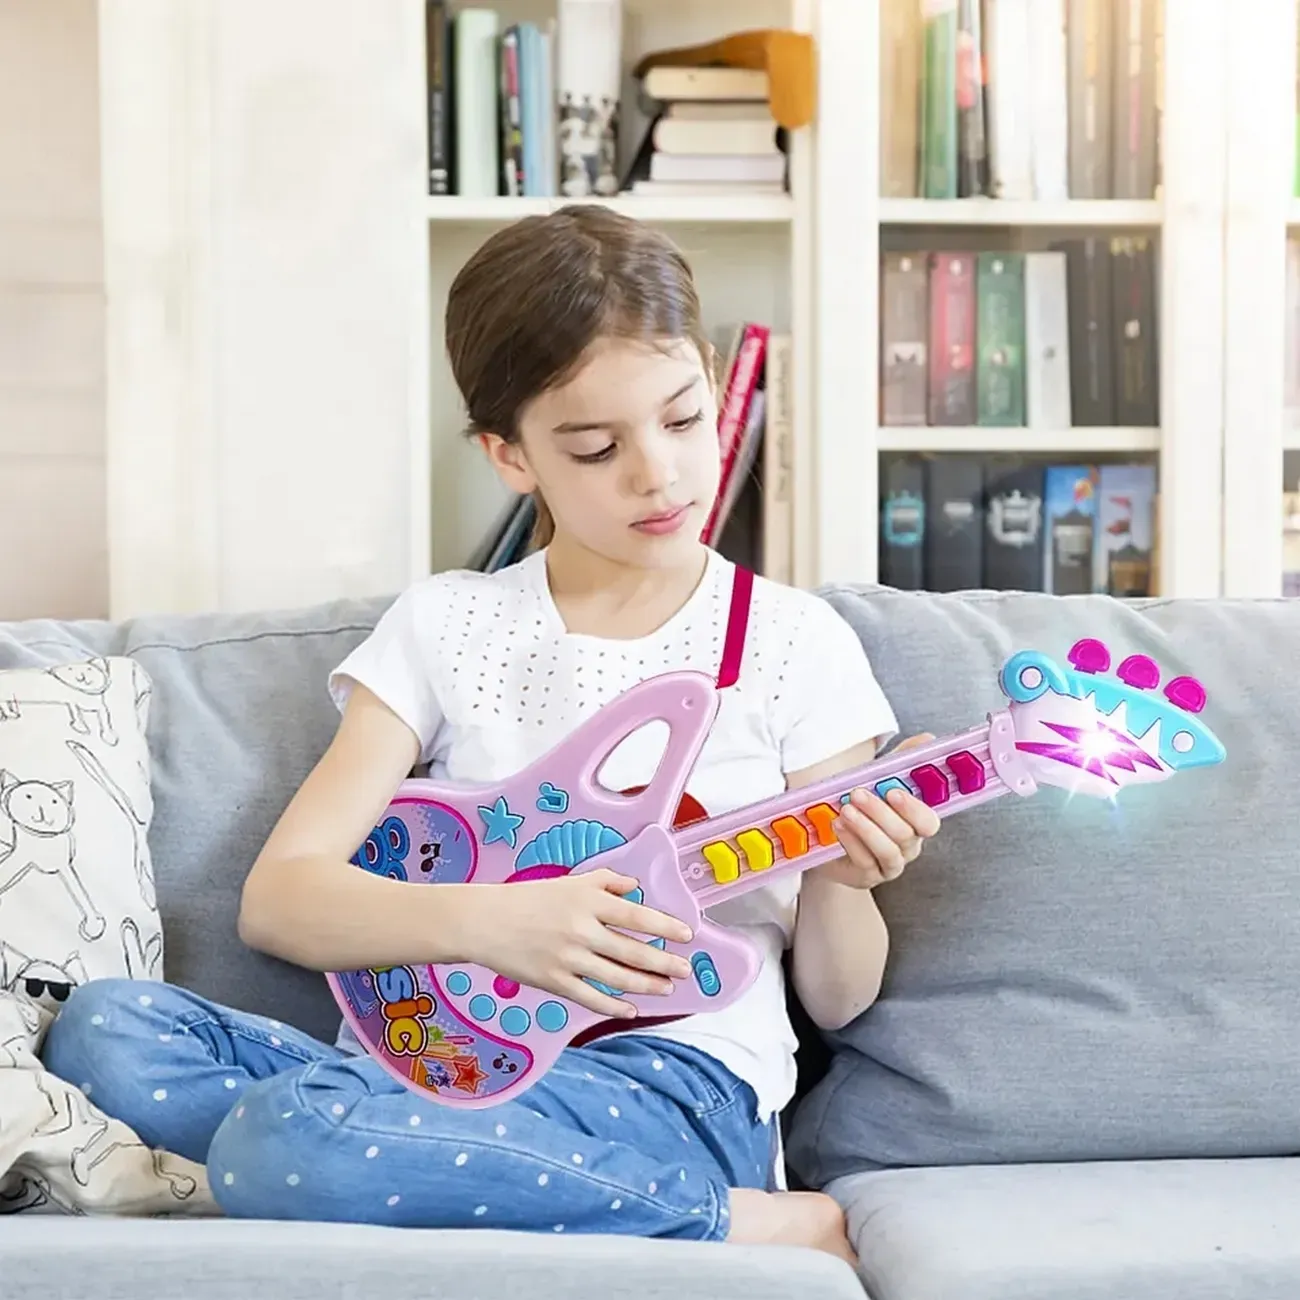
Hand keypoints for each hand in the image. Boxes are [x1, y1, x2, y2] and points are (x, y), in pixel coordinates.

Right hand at [464, 869, 694, 1019]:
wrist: (486, 921)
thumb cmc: (529, 898)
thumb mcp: (570, 881)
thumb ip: (606, 881)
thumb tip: (635, 887)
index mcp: (588, 901)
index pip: (637, 916)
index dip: (665, 926)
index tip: (686, 934)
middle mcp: (582, 930)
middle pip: (633, 951)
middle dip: (664, 963)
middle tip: (685, 969)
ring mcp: (568, 958)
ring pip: (617, 977)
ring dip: (646, 985)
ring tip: (666, 987)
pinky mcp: (555, 981)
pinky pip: (591, 998)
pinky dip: (614, 1007)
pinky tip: (631, 1009)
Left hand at [816, 734, 941, 889]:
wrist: (832, 839)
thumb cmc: (863, 808)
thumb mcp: (879, 780)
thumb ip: (902, 761)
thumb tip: (927, 739)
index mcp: (916, 824)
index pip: (929, 822)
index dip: (915, 809)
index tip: (894, 791)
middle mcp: (908, 847)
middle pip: (905, 835)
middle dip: (881, 813)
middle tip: (858, 794)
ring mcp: (889, 865)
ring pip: (887, 851)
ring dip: (866, 828)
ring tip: (846, 810)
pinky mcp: (867, 877)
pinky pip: (864, 862)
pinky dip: (851, 842)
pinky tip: (837, 825)